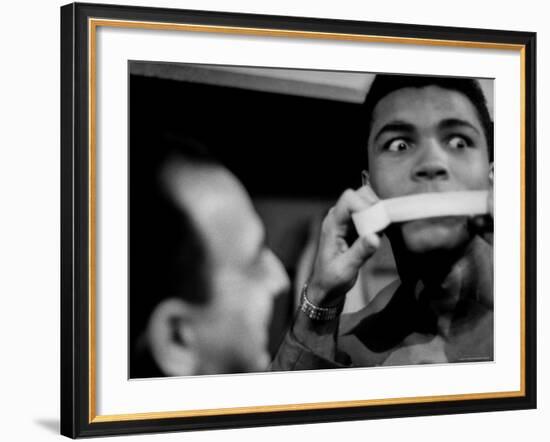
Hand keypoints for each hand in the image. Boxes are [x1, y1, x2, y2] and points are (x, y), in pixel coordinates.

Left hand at [307, 186, 380, 307]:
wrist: (326, 287)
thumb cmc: (331, 279)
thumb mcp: (346, 268)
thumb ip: (360, 252)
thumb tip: (375, 237)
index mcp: (332, 224)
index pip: (348, 199)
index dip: (365, 204)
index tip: (377, 220)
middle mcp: (337, 218)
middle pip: (359, 195)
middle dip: (374, 206)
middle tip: (382, 225)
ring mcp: (346, 221)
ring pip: (366, 202)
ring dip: (377, 213)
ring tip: (381, 231)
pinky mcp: (354, 227)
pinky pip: (369, 214)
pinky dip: (378, 220)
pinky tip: (379, 235)